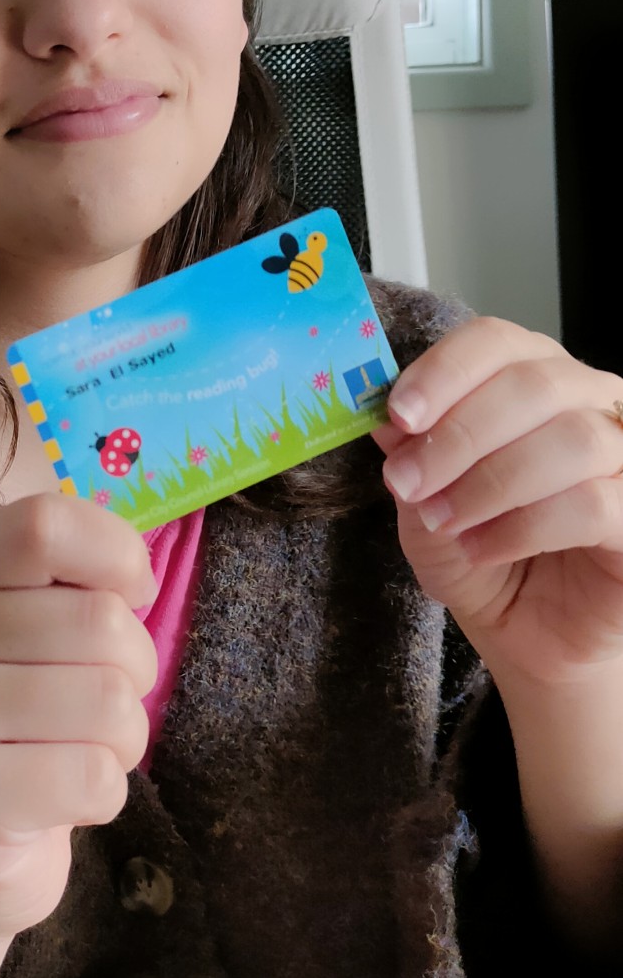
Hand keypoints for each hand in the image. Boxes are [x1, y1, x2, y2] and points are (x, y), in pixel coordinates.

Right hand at [0, 492, 157, 941]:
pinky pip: (96, 777)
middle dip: (134, 671)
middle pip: (101, 622)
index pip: (44, 525)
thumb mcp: (34, 631)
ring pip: (110, 703)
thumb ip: (76, 581)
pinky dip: (104, 795)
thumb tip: (134, 575)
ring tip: (75, 753)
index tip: (126, 594)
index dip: (114, 553)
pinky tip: (60, 800)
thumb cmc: (24, 723)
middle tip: (95, 705)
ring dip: (123, 740)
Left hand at [372, 315, 622, 687]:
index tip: (398, 415)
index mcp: (535, 379)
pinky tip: (483, 548)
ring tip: (445, 521)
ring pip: (572, 439)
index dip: (445, 371)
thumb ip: (411, 457)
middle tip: (408, 482)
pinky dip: (523, 525)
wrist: (528, 636)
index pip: (497, 341)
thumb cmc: (484, 557)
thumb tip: (385, 418)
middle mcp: (590, 403)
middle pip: (534, 383)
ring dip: (490, 482)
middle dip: (459, 434)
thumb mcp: (424, 505)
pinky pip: (592, 503)